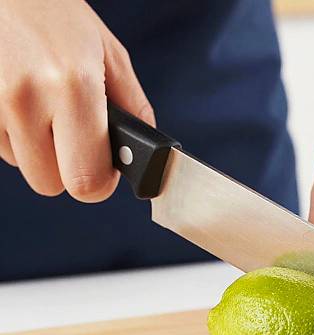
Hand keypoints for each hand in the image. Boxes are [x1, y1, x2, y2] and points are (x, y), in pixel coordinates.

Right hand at [0, 0, 153, 201]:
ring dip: (41, 151)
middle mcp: (28, 98)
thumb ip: (134, 107)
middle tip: (76, 141)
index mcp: (74, 87)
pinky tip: (25, 104)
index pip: (87, 181)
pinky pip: (3, 149)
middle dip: (69, 170)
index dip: (99, 183)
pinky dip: (18, 136)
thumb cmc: (58, 16)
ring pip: (26, 168)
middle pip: (52, 185)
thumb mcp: (110, 54)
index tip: (103, 168)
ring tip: (47, 109)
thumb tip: (145, 151)